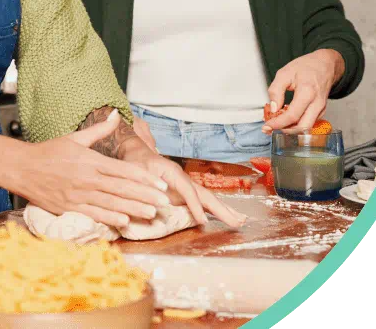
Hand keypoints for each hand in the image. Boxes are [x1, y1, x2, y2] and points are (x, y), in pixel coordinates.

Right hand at [14, 111, 171, 227]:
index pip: (123, 170)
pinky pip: (93, 214)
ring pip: (111, 203)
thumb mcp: (75, 137)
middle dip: (145, 196)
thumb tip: (115, 114)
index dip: (144, 178)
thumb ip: (99, 130)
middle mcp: (87, 177)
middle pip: (122, 188)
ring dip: (133, 209)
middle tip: (165, 203)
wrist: (22, 167)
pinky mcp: (69, 207)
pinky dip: (109, 218)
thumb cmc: (50, 152)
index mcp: (91, 160)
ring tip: (152, 214)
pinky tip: (124, 222)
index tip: (160, 185)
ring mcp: (78, 194)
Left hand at [120, 144, 247, 228]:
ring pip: (207, 198)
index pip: (187, 189)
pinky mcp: (184, 192)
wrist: (136, 153)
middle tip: (239, 221)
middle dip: (221, 208)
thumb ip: (143, 188)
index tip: (202, 220)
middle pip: (204, 193)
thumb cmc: (134, 164)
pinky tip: (227, 217)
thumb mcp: (135, 174)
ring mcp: (185, 185)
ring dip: (224, 210)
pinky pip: (202, 201)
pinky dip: (215, 210)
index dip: (195, 205)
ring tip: (240, 220)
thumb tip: (154, 206)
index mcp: (172, 172)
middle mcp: (183, 178)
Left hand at [263, 49, 344, 132]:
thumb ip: (276, 90)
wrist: (325, 64)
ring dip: (290, 129)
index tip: (267, 125)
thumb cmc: (306, 67)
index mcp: (307, 93)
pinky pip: (309, 122)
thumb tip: (273, 108)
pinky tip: (286, 118)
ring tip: (276, 123)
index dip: (278, 123)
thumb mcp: (284, 73)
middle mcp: (317, 103)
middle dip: (284, 130)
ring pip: (306, 127)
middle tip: (270, 128)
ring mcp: (321, 108)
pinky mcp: (321, 110)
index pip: (292, 116)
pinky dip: (297, 123)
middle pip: (302, 127)